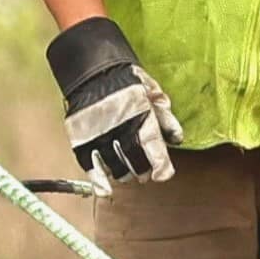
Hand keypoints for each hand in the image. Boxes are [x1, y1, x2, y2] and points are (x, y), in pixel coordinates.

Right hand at [46, 17, 180, 186]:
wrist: (92, 68)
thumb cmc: (127, 80)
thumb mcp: (153, 92)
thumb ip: (166, 118)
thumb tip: (178, 139)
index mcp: (141, 116)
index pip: (154, 150)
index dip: (162, 168)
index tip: (163, 175)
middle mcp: (120, 129)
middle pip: (136, 164)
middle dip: (143, 171)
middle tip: (144, 171)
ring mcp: (99, 136)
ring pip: (117, 169)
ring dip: (125, 173)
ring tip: (127, 169)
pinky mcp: (82, 140)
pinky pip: (91, 168)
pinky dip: (99, 183)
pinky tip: (105, 191)